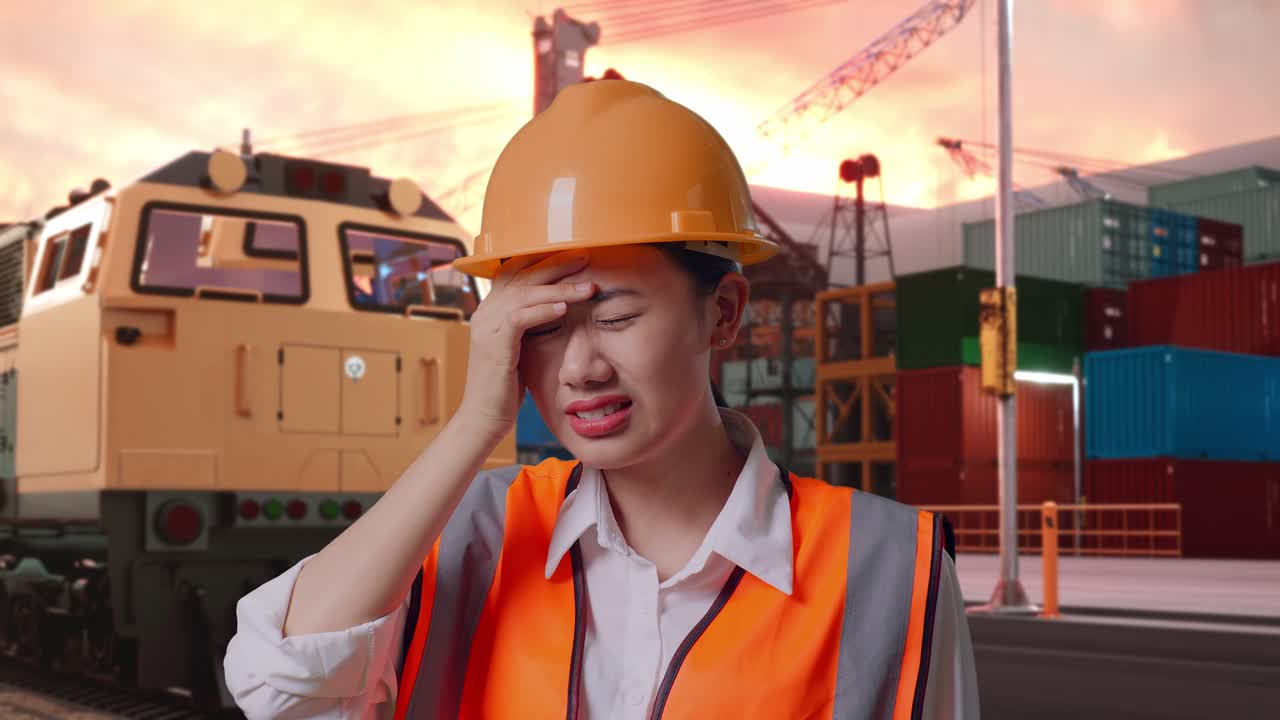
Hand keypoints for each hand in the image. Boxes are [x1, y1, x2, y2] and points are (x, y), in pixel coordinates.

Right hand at [455, 250, 593, 437]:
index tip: (574, 255)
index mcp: (490, 309)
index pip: (515, 271)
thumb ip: (532, 326)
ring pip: (526, 293)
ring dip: (561, 287)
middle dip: (556, 264)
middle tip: (586, 256)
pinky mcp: (494, 344)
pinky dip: (543, 310)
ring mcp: (487, 326)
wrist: (483, 417)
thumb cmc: (506, 387)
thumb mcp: (521, 348)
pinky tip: (564, 307)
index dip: (543, 260)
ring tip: (589, 287)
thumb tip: (558, 309)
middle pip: (522, 274)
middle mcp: (486, 312)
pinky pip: (521, 317)